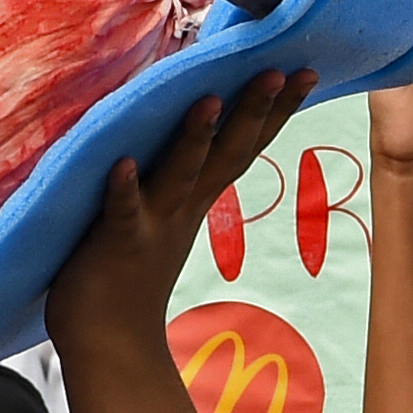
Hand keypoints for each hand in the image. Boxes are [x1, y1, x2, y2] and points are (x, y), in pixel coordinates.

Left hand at [44, 73, 305, 345]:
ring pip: (180, 175)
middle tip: (280, 69)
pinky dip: (123, 188)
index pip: (242, 146)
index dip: (273, 110)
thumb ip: (174, 175)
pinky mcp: (114, 242)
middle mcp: (182, 207)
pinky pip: (120, 211)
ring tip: (208, 99)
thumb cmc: (127, 273)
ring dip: (195, 139)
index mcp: (194, 199)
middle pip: (228, 154)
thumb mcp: (161, 215)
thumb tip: (188, 129)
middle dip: (255, 111)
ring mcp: (152, 224)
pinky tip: (122, 163)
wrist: (109, 343)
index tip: (303, 70)